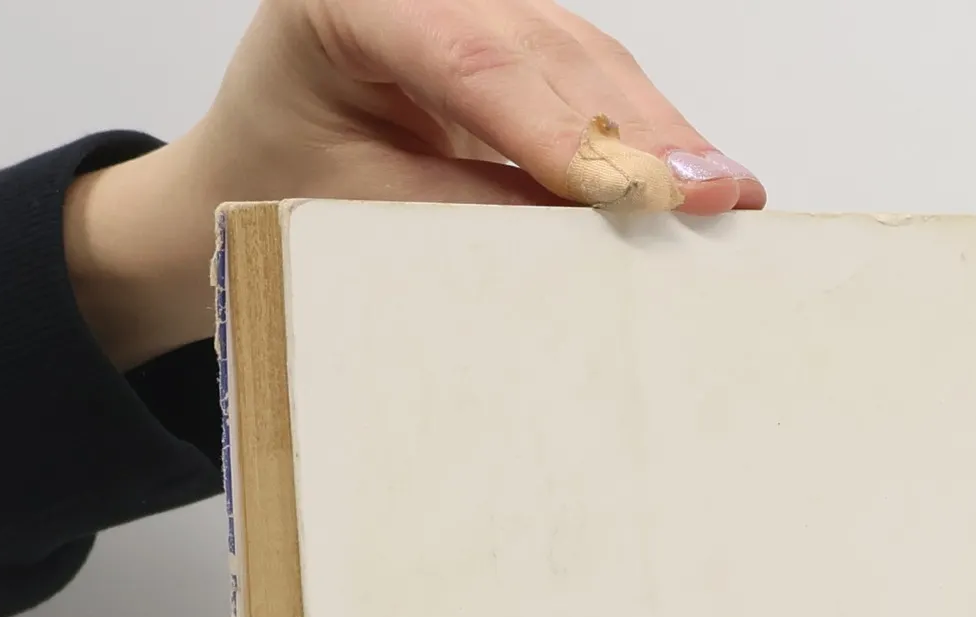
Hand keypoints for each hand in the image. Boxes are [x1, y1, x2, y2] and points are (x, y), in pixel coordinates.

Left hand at [65, 0, 764, 368]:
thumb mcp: (362, 215)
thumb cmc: (283, 195)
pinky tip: (699, 174)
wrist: (248, 181)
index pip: (467, 57)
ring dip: (660, 133)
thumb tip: (589, 235)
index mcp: (342, 1)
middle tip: (715, 197)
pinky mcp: (508, 35)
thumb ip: (467, 212)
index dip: (561, 132)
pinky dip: (644, 132)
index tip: (634, 194)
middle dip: (638, 131)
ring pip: (583, 55)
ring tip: (727, 196)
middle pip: (545, 48)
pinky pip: (587, 76)